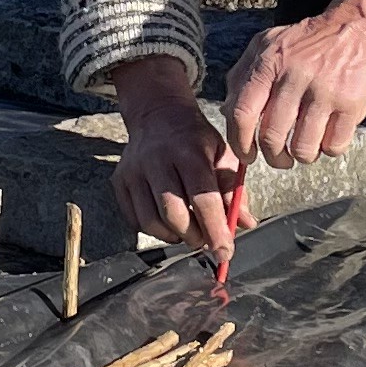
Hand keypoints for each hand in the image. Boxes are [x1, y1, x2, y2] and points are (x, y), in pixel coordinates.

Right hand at [108, 56, 256, 261]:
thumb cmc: (195, 139)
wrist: (157, 115)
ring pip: (152, 222)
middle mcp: (157, 161)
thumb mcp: (222, 154)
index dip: (215, 230)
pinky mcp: (119, 182)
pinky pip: (135, 220)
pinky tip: (168, 221)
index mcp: (189, 152)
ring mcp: (134, 172)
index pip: (203, 199)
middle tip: (205, 239)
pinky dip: (154, 230)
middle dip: (194, 236)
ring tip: (187, 231)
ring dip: (174, 236)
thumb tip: (245, 223)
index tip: (224, 251)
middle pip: (174, 215)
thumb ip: (234, 190)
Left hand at [224, 0, 365, 170]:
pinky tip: (328, 136)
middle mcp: (295, 76)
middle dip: (273, 158)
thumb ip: (242, 76)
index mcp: (269, 62)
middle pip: (271, 137)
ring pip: (303, 148)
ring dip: (301, 156)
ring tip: (305, 147)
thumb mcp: (267, 45)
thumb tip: (226, 113)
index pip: (242, 113)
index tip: (247, 155)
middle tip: (279, 159)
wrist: (358, 25)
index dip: (240, 143)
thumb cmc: (308, 42)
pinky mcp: (352, 103)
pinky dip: (328, 149)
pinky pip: (333, 146)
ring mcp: (325, 91)